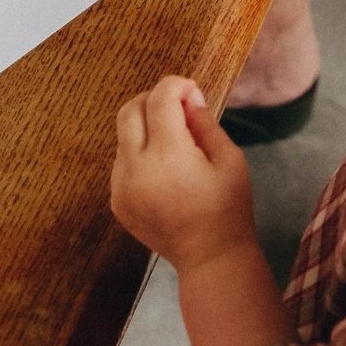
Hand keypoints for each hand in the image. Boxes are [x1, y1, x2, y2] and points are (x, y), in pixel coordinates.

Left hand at [111, 76, 255, 272]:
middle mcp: (136, 167)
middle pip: (130, 109)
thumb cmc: (228, 209)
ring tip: (174, 143)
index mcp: (167, 155)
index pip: (160, 98)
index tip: (192, 91)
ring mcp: (121, 186)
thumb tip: (188, 97)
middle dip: (153, 98)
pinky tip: (164, 170)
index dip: (177, 85)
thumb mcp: (229, 159)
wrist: (210, 260)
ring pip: (123, 135)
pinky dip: (138, 153)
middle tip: (178, 107)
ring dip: (145, 127)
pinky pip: (121, 162)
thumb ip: (205, 122)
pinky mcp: (117, 201)